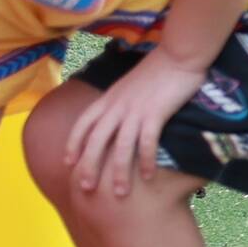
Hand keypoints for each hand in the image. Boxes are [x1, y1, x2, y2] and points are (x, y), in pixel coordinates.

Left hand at [57, 59, 191, 200]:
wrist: (179, 54)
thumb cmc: (159, 68)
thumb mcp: (130, 84)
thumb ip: (120, 100)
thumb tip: (117, 116)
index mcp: (108, 98)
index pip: (82, 124)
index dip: (73, 144)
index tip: (68, 162)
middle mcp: (116, 107)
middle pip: (96, 141)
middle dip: (89, 166)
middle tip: (86, 188)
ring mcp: (135, 110)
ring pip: (120, 147)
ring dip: (118, 172)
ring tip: (119, 192)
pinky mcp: (155, 113)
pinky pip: (147, 142)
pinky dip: (146, 161)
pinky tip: (148, 176)